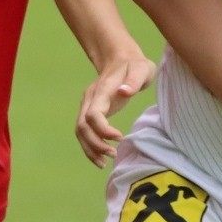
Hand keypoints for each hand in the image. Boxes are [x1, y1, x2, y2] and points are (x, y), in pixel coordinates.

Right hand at [76, 48, 156, 165]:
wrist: (121, 59)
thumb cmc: (135, 65)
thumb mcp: (141, 68)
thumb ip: (135, 79)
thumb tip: (124, 92)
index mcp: (101, 90)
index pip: (92, 115)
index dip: (102, 130)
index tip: (119, 138)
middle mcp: (90, 99)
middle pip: (82, 126)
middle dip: (95, 144)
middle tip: (113, 154)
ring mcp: (88, 106)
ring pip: (80, 132)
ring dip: (90, 149)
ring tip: (105, 163)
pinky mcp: (91, 112)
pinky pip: (84, 132)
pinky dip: (90, 147)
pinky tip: (101, 158)